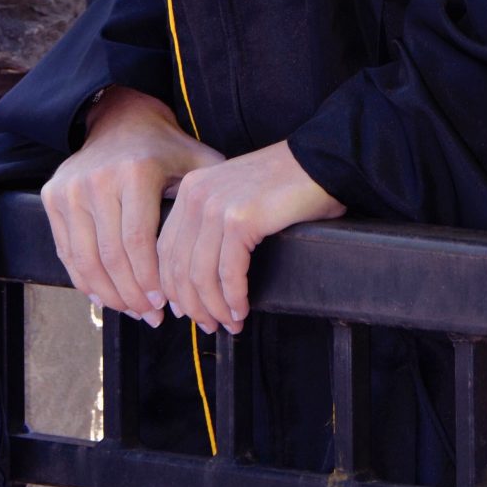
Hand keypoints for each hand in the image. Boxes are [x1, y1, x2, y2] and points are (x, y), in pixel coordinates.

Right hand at [41, 87, 223, 324]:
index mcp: (135, 171)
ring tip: (130, 311)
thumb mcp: (195, 160)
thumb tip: (238, 238)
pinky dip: (84, 280)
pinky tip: (105, 295)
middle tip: (149, 317)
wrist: (120, 117)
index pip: (138, 242)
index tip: (163, 304)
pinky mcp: (53, 196)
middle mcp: (98, 179)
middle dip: (131, 295)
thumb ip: (215, 194)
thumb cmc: (164, 147)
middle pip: (110, 257)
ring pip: (85, 260)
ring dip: (108, 294)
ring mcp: (71, 188)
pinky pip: (67, 251)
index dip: (150, 280)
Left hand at [156, 140, 344, 334]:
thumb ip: (212, 223)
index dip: (172, 287)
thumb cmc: (285, 181)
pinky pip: (229, 274)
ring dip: (214, 309)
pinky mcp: (241, 219)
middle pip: (178, 267)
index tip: (184, 310)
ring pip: (201, 276)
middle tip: (209, 325)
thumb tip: (198, 276)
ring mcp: (217, 206)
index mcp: (192, 188)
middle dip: (192, 305)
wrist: (320, 161)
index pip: (166, 249)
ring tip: (230, 323)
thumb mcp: (234, 194)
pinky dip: (234, 299)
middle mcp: (198, 195)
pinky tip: (242, 309)